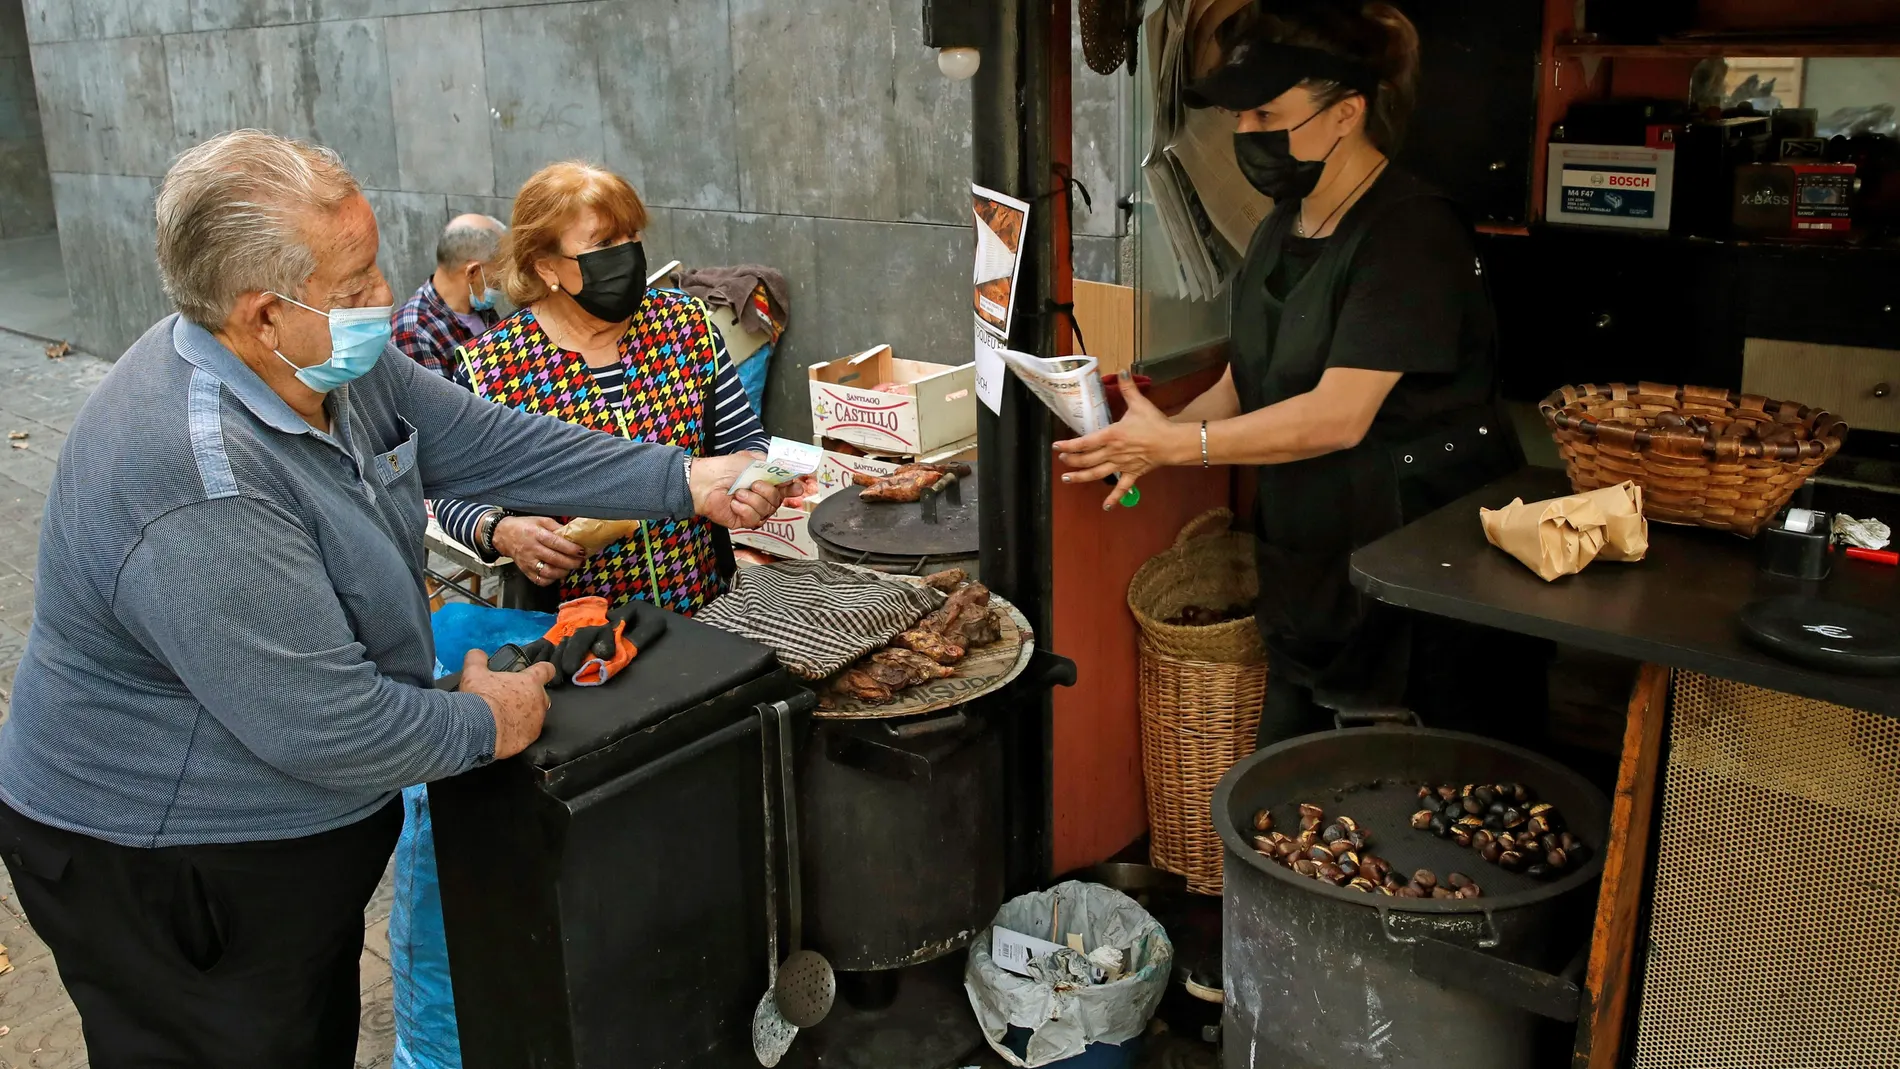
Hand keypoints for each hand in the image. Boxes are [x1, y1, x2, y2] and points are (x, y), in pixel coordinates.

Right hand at [457, 650, 555, 759]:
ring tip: (505, 717)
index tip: (542, 671)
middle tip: (512, 699)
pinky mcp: (530, 739)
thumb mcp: (474, 673)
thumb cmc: (481, 698)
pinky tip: (504, 733)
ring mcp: (537, 722)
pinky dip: (518, 733)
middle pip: (541, 695)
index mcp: (530, 681)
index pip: (546, 670)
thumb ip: (478, 659)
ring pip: (536, 716)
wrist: (479, 729)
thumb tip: (477, 654)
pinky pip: (527, 734)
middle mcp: (539, 701)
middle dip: (530, 696)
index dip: (544, 669)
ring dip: (525, 715)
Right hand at [493, 516, 584, 586]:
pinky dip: (552, 580)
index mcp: (537, 534)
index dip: (571, 549)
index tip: (581, 551)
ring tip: (570, 567)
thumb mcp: (541, 520)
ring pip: (549, 572)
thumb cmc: (525, 527)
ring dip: (563, 572)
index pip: (557, 543)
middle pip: (555, 559)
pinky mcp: (526, 571)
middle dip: (572, 562)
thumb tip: (573, 534)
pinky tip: (557, 574)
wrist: (504, 535)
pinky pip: (540, 580)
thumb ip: (557, 527)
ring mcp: (528, 562)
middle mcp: (532, 549)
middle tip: (581, 561)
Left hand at [689, 454, 814, 529]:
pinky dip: (744, 510)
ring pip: (767, 510)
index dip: (794, 488)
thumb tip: (792, 469)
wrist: (705, 482)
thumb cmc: (724, 469)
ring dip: (752, 500)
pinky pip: (754, 519)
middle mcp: (761, 495)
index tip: (797, 486)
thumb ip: (775, 465)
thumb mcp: (753, 460)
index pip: (787, 487)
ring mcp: (753, 509)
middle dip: (767, 491)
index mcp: (766, 480)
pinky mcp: (744, 520)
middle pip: (779, 500)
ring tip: (739, 493)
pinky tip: (734, 503)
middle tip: (754, 484)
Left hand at [1053, 377, 1194, 508]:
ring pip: (1097, 474)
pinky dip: (1113, 498)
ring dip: (1081, 477)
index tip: (1056, 447)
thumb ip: (1128, 387)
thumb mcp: (1139, 403)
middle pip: (1087, 459)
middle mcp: (1113, 452)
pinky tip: (1105, 507)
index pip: (1084, 442)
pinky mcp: (1133, 473)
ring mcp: (1122, 465)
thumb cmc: (1154, 423)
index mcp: (1111, 435)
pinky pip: (1122, 488)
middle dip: (1071, 460)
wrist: (1172, 442)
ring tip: (1067, 479)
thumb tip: (1123, 368)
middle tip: (1062, 460)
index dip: (1068, 445)